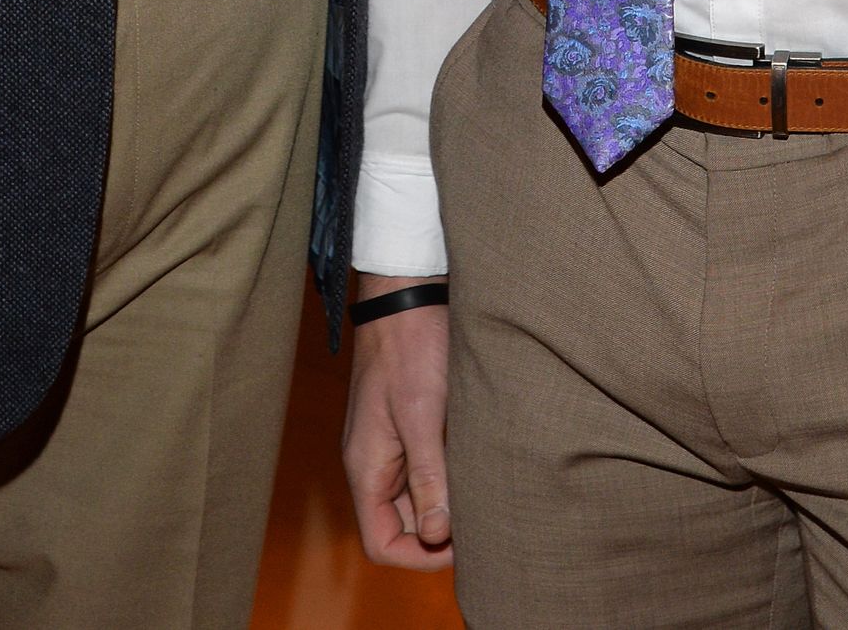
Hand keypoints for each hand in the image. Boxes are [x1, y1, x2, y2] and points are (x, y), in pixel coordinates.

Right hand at [342, 275, 453, 569]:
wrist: (405, 290)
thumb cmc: (411, 347)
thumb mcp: (422, 414)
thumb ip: (428, 476)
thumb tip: (437, 535)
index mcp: (366, 466)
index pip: (380, 543)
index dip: (419, 556)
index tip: (460, 542)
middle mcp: (371, 461)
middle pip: (397, 525)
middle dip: (436, 534)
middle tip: (480, 521)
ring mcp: (385, 442)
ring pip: (411, 498)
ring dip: (443, 504)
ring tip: (481, 497)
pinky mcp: (402, 424)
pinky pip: (420, 469)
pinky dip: (444, 478)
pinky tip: (473, 468)